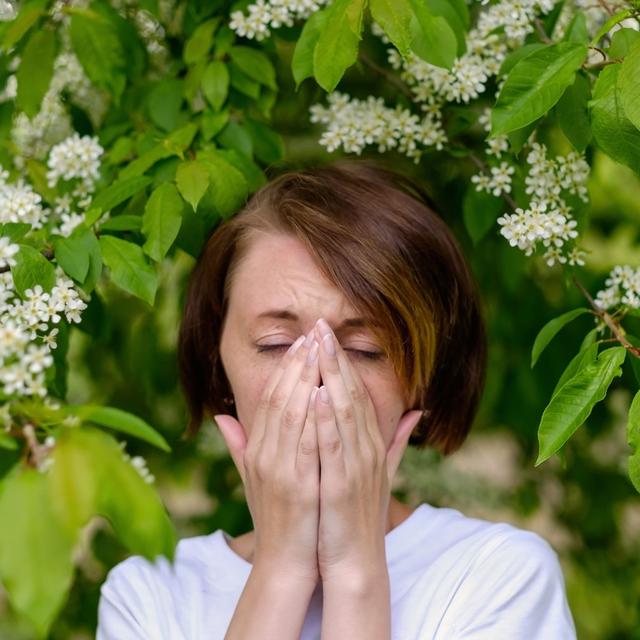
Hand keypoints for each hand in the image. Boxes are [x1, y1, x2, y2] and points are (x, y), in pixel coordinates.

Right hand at [215, 328, 321, 584]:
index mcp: (258, 451)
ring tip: (319, 350)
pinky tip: (324, 392)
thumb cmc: (277, 517)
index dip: (284, 369)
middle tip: (312, 334)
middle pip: (279, 398)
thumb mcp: (254, 478)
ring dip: (305, 379)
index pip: (269, 398)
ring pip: (290, 414)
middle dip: (296, 364)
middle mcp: (264, 455)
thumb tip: (221, 416)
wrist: (285, 564)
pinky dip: (313, 416)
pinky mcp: (297, 485)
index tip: (300, 343)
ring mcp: (279, 470)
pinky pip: (305, 443)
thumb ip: (240, 445)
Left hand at [312, 318, 421, 582]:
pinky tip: (316, 394)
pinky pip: (333, 447)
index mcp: (371, 444)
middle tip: (321, 324)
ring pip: (344, 412)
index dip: (342, 361)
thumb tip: (417, 411)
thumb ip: (395, 440)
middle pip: (351, 394)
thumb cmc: (360, 514)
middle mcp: (367, 449)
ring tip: (317, 346)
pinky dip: (326, 420)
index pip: (356, 393)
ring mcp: (356, 466)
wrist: (356, 561)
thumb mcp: (380, 472)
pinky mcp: (341, 486)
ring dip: (330, 377)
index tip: (327, 333)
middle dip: (335, 358)